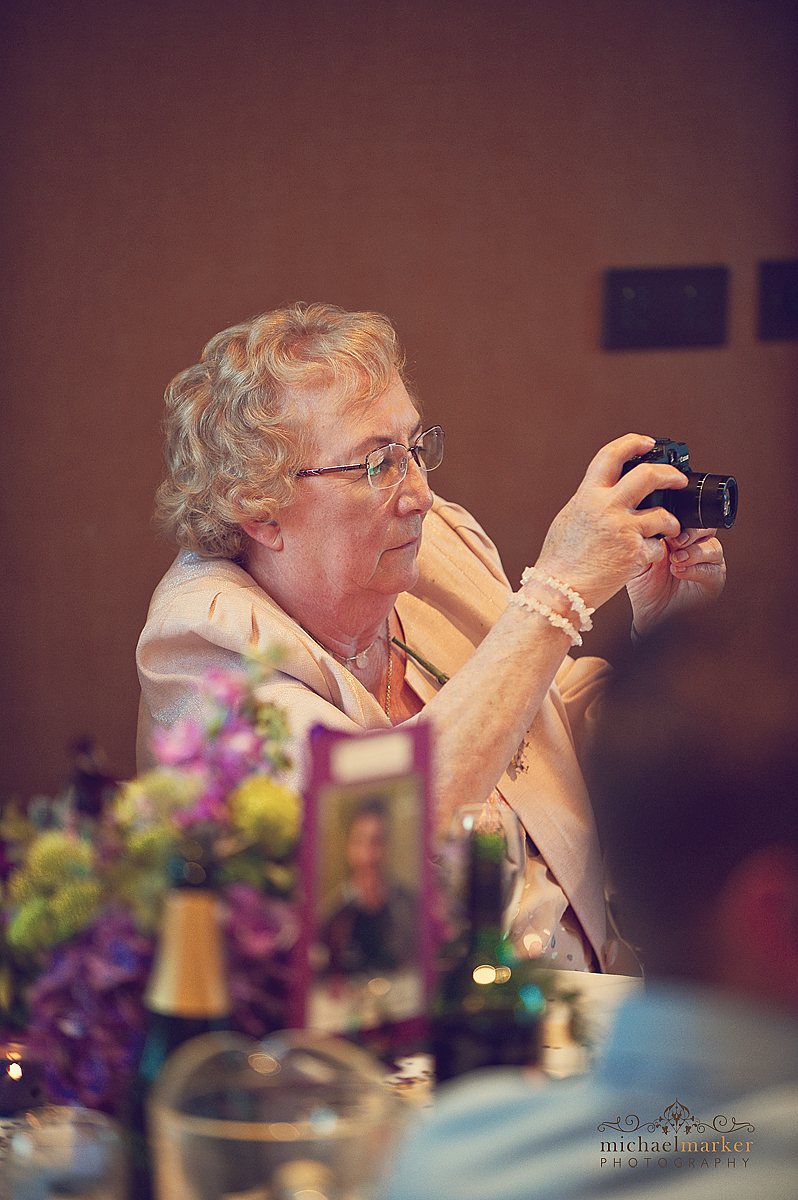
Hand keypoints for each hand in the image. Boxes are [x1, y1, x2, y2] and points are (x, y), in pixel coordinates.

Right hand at [536, 433, 689, 610]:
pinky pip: (657, 547)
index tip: (646, 443)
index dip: (632, 443)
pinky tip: (643, 557)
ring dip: (670, 522)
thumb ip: (590, 500)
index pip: (611, 455)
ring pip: (664, 515)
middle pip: (649, 476)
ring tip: (668, 528)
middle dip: (670, 473)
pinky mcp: (635, 554)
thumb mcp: (570, 517)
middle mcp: (607, 509)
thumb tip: (607, 490)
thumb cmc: (561, 558)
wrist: (559, 590)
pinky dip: (654, 552)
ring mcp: (623, 531)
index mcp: (588, 495)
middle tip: (678, 478)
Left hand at [626, 525, 726, 635]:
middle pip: (707, 528)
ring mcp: (707, 564)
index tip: (665, 528)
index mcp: (679, 538)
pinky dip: (696, 569)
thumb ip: (646, 543)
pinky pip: (712, 570)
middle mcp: (696, 548)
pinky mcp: (713, 582)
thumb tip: (650, 525)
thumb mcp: (639, 561)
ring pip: (713, 547)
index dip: (680, 520)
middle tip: (674, 542)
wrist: (650, 617)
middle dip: (691, 532)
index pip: (689, 519)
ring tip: (675, 560)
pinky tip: (680, 572)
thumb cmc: (645, 588)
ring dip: (694, 552)